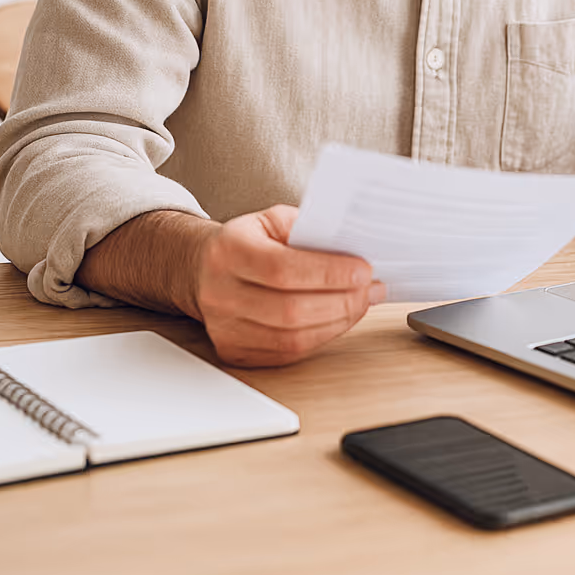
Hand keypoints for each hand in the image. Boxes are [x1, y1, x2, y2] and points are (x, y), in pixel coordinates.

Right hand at [194, 204, 384, 366]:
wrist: (203, 269)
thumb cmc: (247, 242)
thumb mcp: (273, 220)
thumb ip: (308, 229)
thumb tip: (353, 247)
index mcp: (229, 251)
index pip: (282, 269)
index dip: (329, 274)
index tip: (363, 270)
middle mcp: (220, 292)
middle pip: (290, 310)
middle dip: (342, 301)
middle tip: (370, 289)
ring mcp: (224, 327)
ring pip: (291, 339)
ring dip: (337, 323)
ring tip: (361, 304)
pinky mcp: (234, 351)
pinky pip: (286, 354)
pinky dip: (320, 339)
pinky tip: (337, 321)